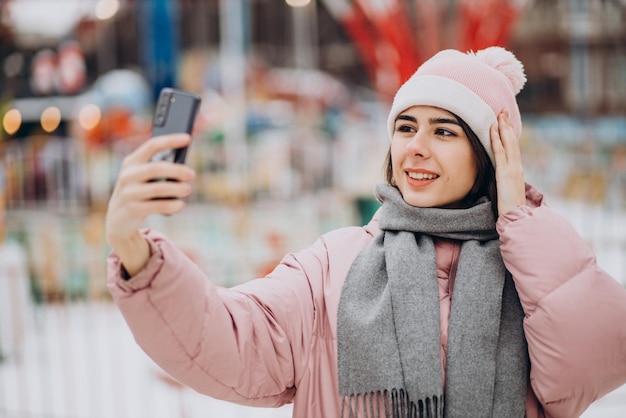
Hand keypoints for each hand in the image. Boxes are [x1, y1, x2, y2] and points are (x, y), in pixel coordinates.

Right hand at [105, 133, 194, 274]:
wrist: (118, 220)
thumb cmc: (139, 193)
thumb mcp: (143, 178)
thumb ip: (159, 168)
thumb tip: (185, 166)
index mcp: (132, 162)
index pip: (152, 145)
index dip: (170, 140)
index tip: (188, 138)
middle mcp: (128, 175)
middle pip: (157, 167)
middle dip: (177, 170)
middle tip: (192, 174)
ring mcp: (129, 192)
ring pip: (158, 188)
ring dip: (177, 189)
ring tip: (188, 190)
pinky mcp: (132, 209)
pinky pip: (157, 206)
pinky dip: (172, 205)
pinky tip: (180, 205)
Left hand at [490, 111, 525, 216]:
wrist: (516, 218)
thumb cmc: (511, 208)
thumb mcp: (508, 191)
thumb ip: (505, 182)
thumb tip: (500, 178)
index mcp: (517, 170)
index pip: (513, 148)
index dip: (509, 134)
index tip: (505, 121)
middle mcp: (516, 166)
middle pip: (512, 141)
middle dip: (507, 125)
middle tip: (503, 111)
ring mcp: (512, 169)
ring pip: (508, 143)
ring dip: (503, 127)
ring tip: (499, 114)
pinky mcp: (505, 173)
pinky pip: (500, 152)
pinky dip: (496, 139)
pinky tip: (492, 128)